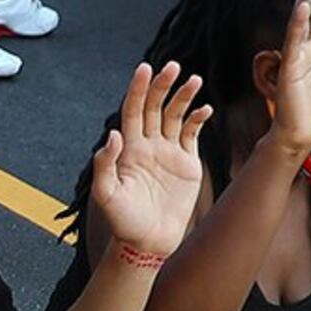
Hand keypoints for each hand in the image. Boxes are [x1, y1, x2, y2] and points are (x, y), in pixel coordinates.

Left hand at [87, 62, 214, 254]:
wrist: (149, 243)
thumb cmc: (124, 222)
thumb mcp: (106, 195)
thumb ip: (105, 164)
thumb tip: (113, 134)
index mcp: (128, 149)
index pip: (132, 110)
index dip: (138, 89)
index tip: (145, 68)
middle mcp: (148, 145)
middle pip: (154, 107)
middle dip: (163, 86)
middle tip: (173, 67)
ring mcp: (168, 152)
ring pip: (175, 115)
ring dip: (183, 97)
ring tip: (194, 80)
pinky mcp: (186, 162)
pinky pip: (192, 134)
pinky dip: (198, 119)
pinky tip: (204, 108)